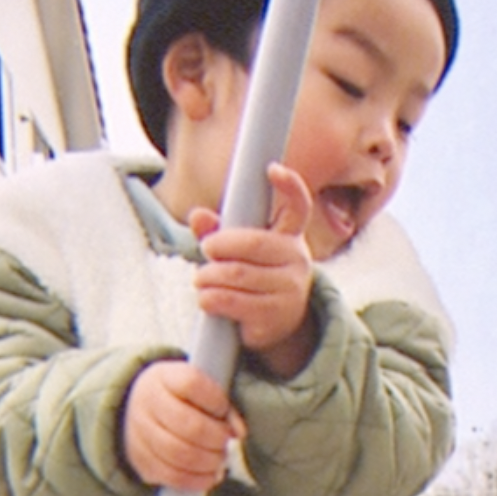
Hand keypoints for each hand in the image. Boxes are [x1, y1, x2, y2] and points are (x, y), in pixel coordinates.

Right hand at [123, 360, 247, 490]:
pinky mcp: (141, 460)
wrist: (144, 409)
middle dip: (217, 438)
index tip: (224, 409)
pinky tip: (211, 475)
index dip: (215, 400)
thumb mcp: (201, 388)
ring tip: (222, 459)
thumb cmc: (183, 398)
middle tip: (229, 443)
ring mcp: (139, 433)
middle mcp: (147, 403)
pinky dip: (197, 480)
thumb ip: (223, 405)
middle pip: (188, 424)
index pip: (191, 384)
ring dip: (209, 461)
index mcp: (164, 377)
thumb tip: (239, 433)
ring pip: (178, 453)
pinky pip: (171, 476)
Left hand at [190, 165, 316, 374]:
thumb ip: (217, 231)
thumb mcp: (236, 251)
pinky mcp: (276, 317)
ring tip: (201, 279)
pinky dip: (210, 299)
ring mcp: (290, 290)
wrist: (278, 326)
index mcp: (290, 236)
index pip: (298, 207)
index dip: (289, 186)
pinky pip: (233, 301)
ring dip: (209, 276)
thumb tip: (198, 216)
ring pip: (238, 274)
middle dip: (221, 245)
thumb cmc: (253, 277)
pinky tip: (207, 299)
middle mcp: (297, 260)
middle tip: (206, 249)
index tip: (272, 169)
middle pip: (254, 243)